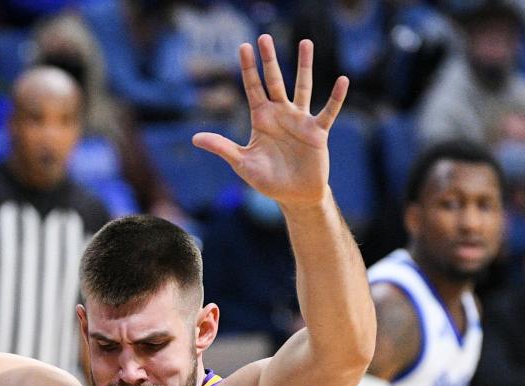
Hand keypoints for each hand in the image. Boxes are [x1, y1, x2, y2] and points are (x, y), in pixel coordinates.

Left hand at [193, 36, 347, 210]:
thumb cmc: (268, 180)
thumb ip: (221, 147)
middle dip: (269, 60)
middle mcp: (281, 114)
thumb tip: (195, 138)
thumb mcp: (242, 163)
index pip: (253, 88)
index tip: (244, 46)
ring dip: (304, 66)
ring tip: (305, 43)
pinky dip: (336, 98)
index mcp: (261, 119)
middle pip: (274, 81)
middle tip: (265, 37)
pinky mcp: (317, 132)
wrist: (294, 196)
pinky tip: (343, 80)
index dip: (248, 68)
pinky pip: (328, 111)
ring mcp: (300, 120)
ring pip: (303, 87)